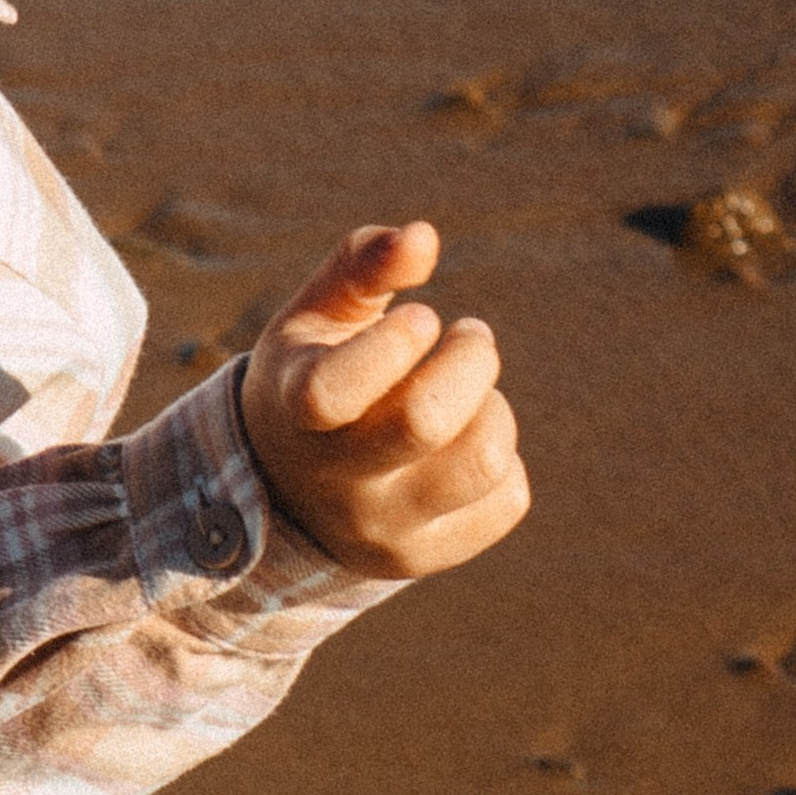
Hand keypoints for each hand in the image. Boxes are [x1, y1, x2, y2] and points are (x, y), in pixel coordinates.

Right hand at [239, 222, 528, 578]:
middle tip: (471, 336)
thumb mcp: (318, 315)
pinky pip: (508, 499)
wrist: (287, 493)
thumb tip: (423, 237)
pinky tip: (467, 441)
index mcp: (297, 410)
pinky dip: (504, 458)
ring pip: (484, 461)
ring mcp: (381, 529)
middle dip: (473, 359)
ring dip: (495, 407)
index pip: (341, 386)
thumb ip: (362, 264)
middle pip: (426, 422)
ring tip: (472, 393)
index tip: (420, 318)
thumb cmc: (314, 375)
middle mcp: (335, 482)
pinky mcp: (423, 557)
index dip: (397, 341)